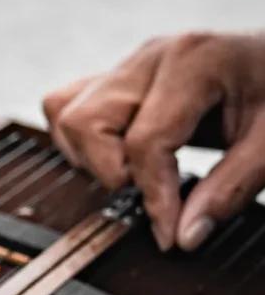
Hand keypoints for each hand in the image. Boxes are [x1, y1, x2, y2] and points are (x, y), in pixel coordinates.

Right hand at [43, 31, 264, 250]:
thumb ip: (229, 190)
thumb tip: (183, 236)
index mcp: (193, 62)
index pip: (144, 141)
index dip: (153, 198)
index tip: (169, 237)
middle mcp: (152, 57)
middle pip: (86, 122)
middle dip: (114, 172)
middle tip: (156, 192)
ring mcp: (133, 63)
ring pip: (66, 113)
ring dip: (91, 156)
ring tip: (138, 173)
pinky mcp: (123, 75)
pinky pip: (69, 102)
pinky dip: (82, 138)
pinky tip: (119, 155)